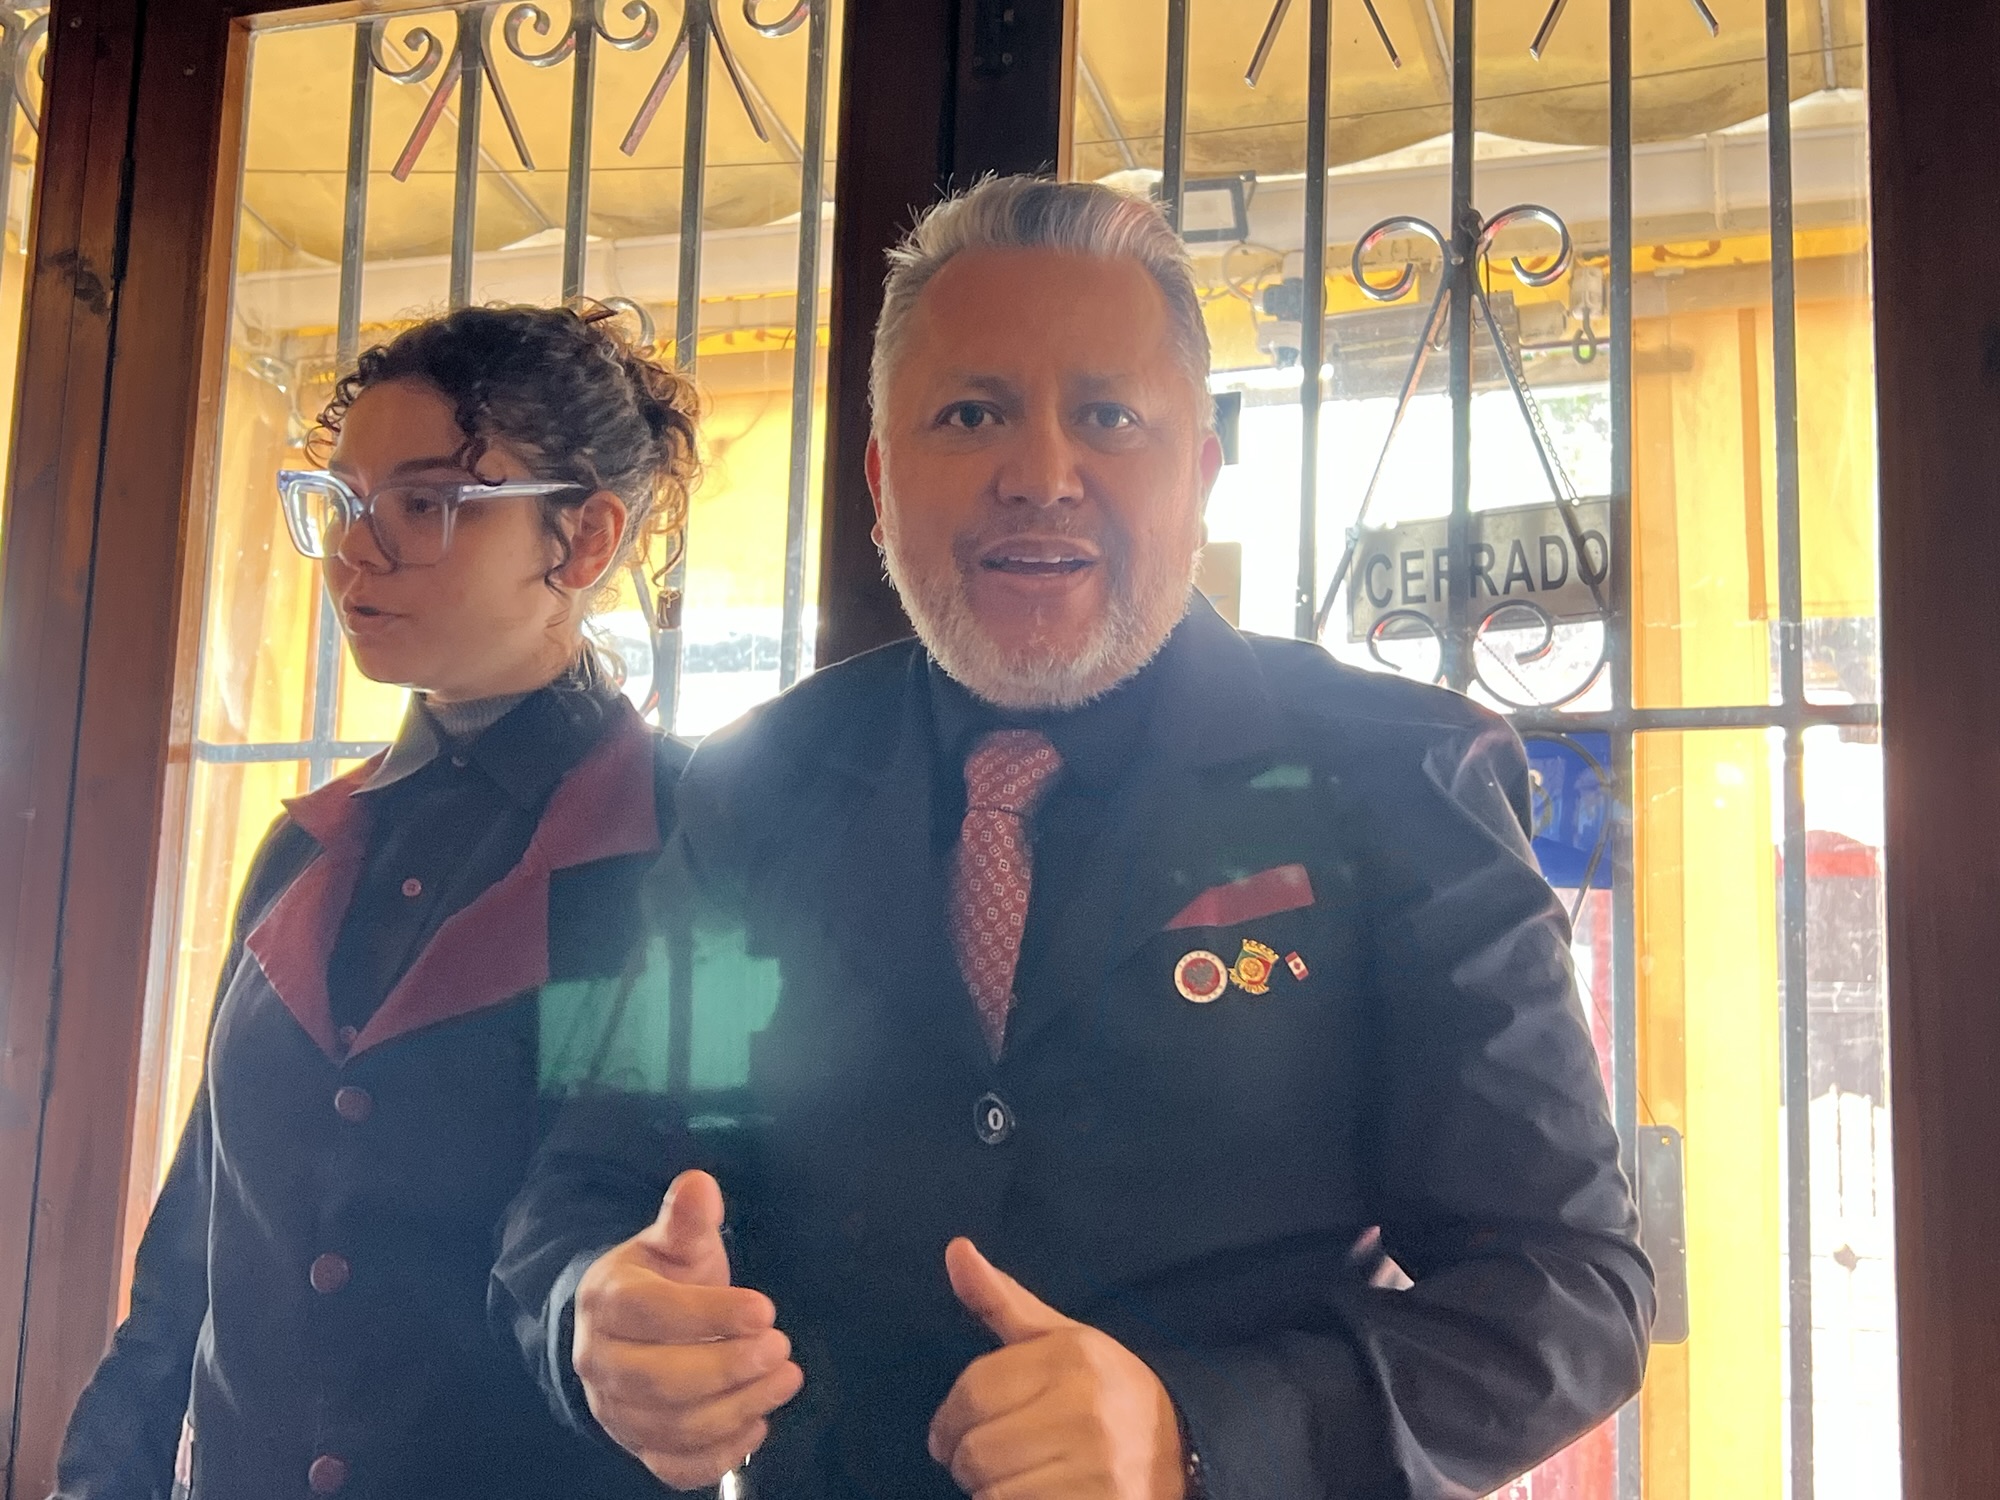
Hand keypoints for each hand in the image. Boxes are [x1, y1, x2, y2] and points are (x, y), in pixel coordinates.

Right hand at [572, 1170, 802, 1488]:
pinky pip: (673, 1467)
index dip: (711, 1314)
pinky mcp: (637, 1446)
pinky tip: (757, 1425)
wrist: (627, 1326)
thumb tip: (700, 1184)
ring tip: (785, 1378)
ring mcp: (615, 1411)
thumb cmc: (662, 1279)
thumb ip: (687, 1219)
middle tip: (782, 1347)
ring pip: (673, 1426)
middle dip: (729, 1368)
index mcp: (606, 1301)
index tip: (766, 1309)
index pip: (653, 1313)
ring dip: (738, 1407)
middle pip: (661, 1380)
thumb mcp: (673, 1242)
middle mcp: (599, 1361)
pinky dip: (719, 1455)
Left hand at [928, 1238, 1185, 1499]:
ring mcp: (1097, 1467)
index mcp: (1072, 1357)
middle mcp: (1085, 1409)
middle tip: (993, 1460)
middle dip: (968, 1460)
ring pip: (991, 1492)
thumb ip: (1001, 1301)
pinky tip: (1038, 1494)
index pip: (972, 1392)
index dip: (949, 1420)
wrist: (1183, 1449)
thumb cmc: (1104, 1391)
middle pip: (975, 1450)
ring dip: (991, 1492)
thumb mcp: (1060, 1339)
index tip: (951, 1434)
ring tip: (1022, 1478)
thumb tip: (955, 1249)